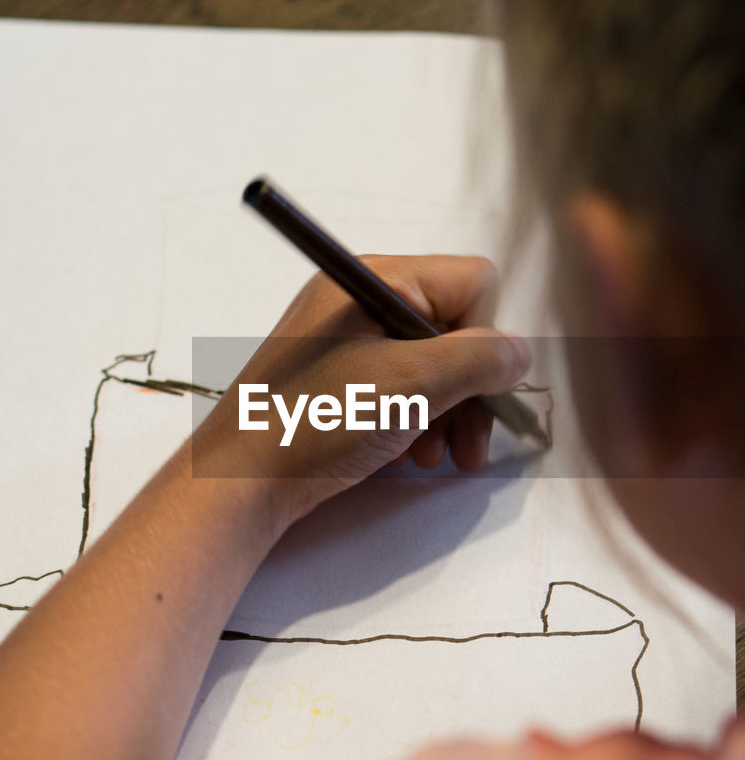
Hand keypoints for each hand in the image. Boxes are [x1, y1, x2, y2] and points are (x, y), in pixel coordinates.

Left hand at [191, 255, 529, 531]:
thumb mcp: (411, 384)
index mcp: (375, 278)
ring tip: (437, 457)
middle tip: (470, 445)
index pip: (473, 283)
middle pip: (457, 328)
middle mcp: (364, 299)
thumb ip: (478, 361)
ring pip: (434, 364)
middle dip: (471, 388)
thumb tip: (519, 353)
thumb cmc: (315, 423)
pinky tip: (411, 456)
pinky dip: (418, 422)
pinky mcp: (340, 380)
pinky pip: (403, 387)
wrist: (240, 481)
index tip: (471, 388)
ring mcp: (349, 340)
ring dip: (449, 413)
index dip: (484, 338)